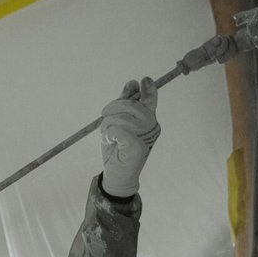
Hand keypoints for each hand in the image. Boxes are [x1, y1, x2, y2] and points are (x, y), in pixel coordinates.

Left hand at [99, 78, 159, 197]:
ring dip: (108, 124)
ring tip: (108, 134)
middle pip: (131, 105)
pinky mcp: (136, 147)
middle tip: (106, 117)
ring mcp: (146, 137)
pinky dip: (110, 133)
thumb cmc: (118, 149)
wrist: (118, 175)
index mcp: (149, 120)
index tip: (142, 80)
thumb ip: (125, 104)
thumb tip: (132, 83)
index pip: (150, 99)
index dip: (147, 88)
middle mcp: (151, 127)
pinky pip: (119, 130)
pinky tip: (110, 139)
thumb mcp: (119, 122)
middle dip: (114, 107)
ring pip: (122, 117)